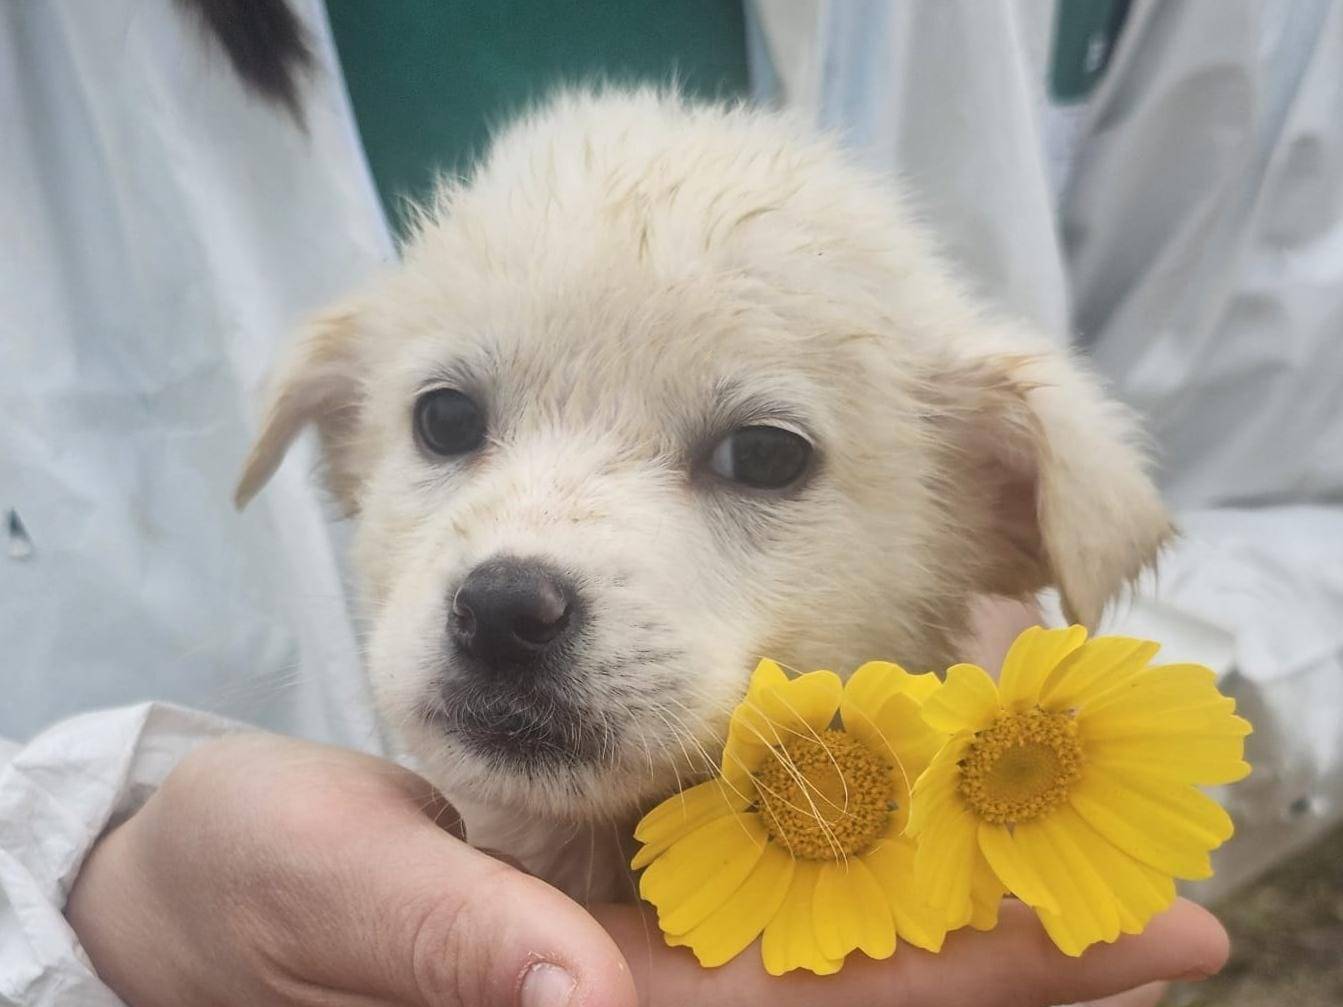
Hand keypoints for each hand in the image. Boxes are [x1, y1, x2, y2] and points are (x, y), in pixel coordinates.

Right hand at [67, 733, 1226, 1006]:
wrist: (197, 873)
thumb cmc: (245, 888)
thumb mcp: (332, 900)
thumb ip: (454, 951)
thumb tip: (581, 999)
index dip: (968, 978)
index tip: (1120, 939)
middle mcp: (638, 984)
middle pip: (861, 984)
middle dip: (1020, 952)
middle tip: (1178, 916)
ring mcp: (635, 942)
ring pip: (833, 932)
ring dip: (967, 894)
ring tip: (1098, 854)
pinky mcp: (610, 889)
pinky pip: (766, 876)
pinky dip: (864, 840)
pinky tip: (935, 798)